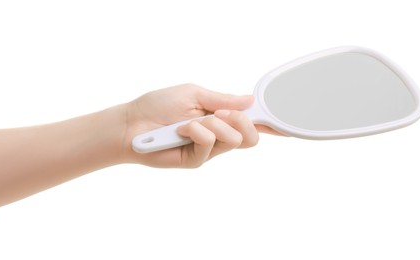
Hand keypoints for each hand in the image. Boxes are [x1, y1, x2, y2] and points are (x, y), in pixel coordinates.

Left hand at [121, 83, 259, 167]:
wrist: (132, 124)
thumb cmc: (158, 106)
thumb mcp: (193, 94)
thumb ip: (222, 99)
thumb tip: (249, 100)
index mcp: (220, 116)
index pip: (251, 122)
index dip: (270, 124)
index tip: (287, 125)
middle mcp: (218, 134)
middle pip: (251, 137)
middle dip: (242, 121)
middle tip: (220, 113)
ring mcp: (208, 149)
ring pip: (235, 141)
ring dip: (216, 125)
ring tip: (192, 122)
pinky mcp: (196, 160)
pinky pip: (210, 145)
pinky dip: (197, 131)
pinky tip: (183, 130)